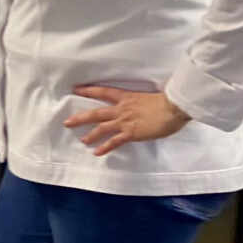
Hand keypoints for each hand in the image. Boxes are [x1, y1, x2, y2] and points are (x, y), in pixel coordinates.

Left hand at [64, 86, 191, 156]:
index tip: (75, 89)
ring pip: (101, 128)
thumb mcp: (151, 96)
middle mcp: (121, 109)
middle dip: (80, 118)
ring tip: (82, 140)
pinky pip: (114, 142)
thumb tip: (146, 101)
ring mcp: (125, 122)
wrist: (175, 106)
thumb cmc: (168, 100)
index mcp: (126, 97)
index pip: (103, 92)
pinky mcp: (131, 133)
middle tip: (67, 122)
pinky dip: (105, 147)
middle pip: (95, 113)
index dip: (88, 90)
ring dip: (90, 135)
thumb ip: (143, 100)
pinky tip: (97, 152)